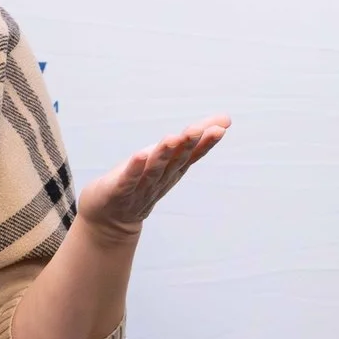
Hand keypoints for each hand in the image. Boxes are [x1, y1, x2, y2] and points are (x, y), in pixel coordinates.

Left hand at [75, 117, 230, 240]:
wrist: (111, 219)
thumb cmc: (142, 182)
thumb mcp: (169, 158)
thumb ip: (194, 139)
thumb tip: (226, 119)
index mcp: (173, 169)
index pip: (192, 154)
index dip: (205, 142)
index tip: (220, 129)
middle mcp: (161, 178)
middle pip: (176, 160)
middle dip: (187, 144)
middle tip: (197, 129)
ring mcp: (141, 186)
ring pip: (155, 169)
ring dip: (164, 154)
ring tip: (171, 138)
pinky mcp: (120, 190)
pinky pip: (129, 179)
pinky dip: (135, 168)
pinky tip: (140, 155)